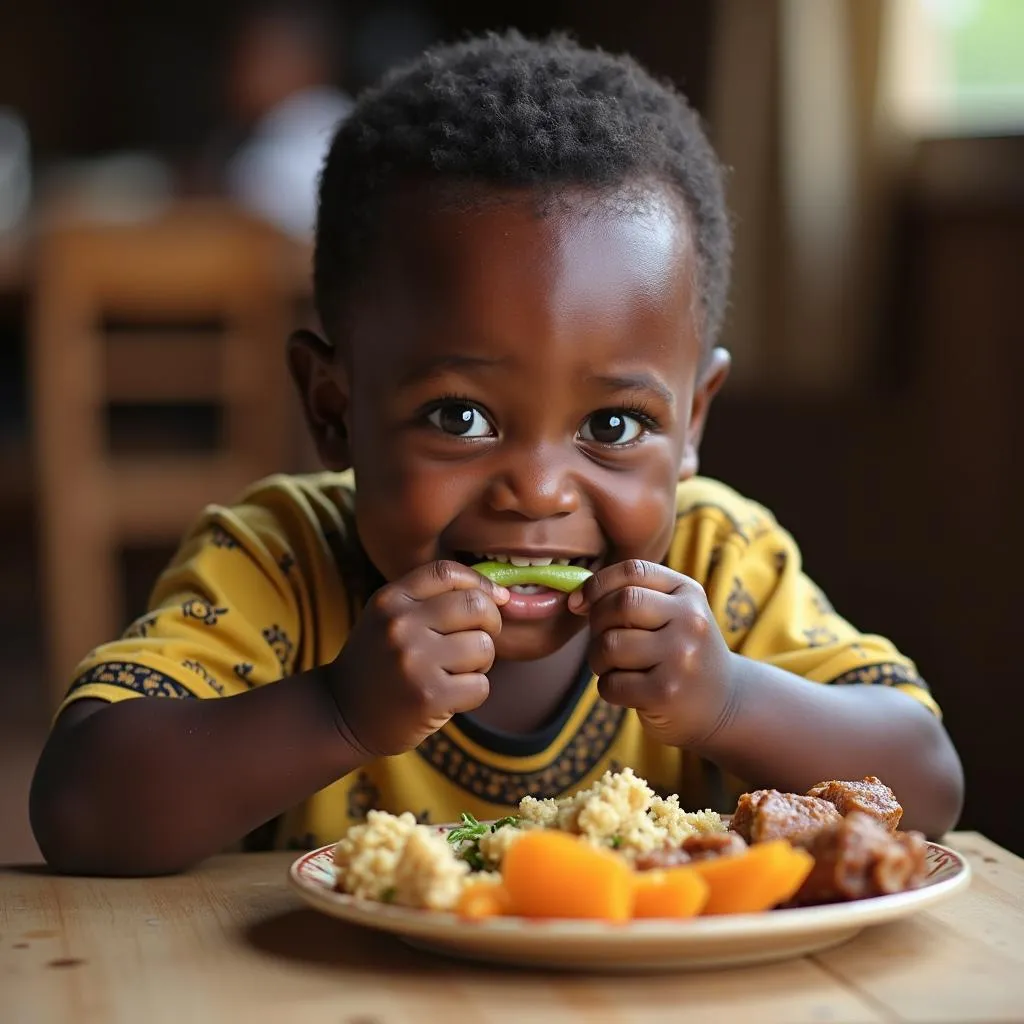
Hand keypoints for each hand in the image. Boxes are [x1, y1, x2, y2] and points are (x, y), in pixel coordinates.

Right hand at [326, 561, 508, 757]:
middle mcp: (400, 625)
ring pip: (484, 647)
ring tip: (454, 672)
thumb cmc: (379, 662)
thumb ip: (433, 600)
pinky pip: (481, 686)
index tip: (495, 599)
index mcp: (390, 599)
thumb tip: (501, 595)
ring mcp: (414, 661)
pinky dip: (472, 694)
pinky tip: (447, 697)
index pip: (447, 572)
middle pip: (476, 606)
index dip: (480, 583)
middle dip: (489, 625)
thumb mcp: (389, 618)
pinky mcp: (429, 697)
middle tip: (476, 642)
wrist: (340, 715)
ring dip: (480, 664)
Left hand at [568, 559, 736, 748]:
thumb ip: (629, 597)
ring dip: (598, 659)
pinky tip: (627, 690)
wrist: (724, 705)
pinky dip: (608, 688)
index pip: (633, 570)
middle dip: (597, 623)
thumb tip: (574, 598)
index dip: (598, 583)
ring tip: (613, 667)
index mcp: (688, 592)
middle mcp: (690, 621)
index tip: (581, 602)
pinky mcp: (666, 693)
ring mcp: (681, 658)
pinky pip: (612, 683)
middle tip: (602, 640)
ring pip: (611, 645)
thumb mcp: (670, 614)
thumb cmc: (679, 652)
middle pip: (621, 604)